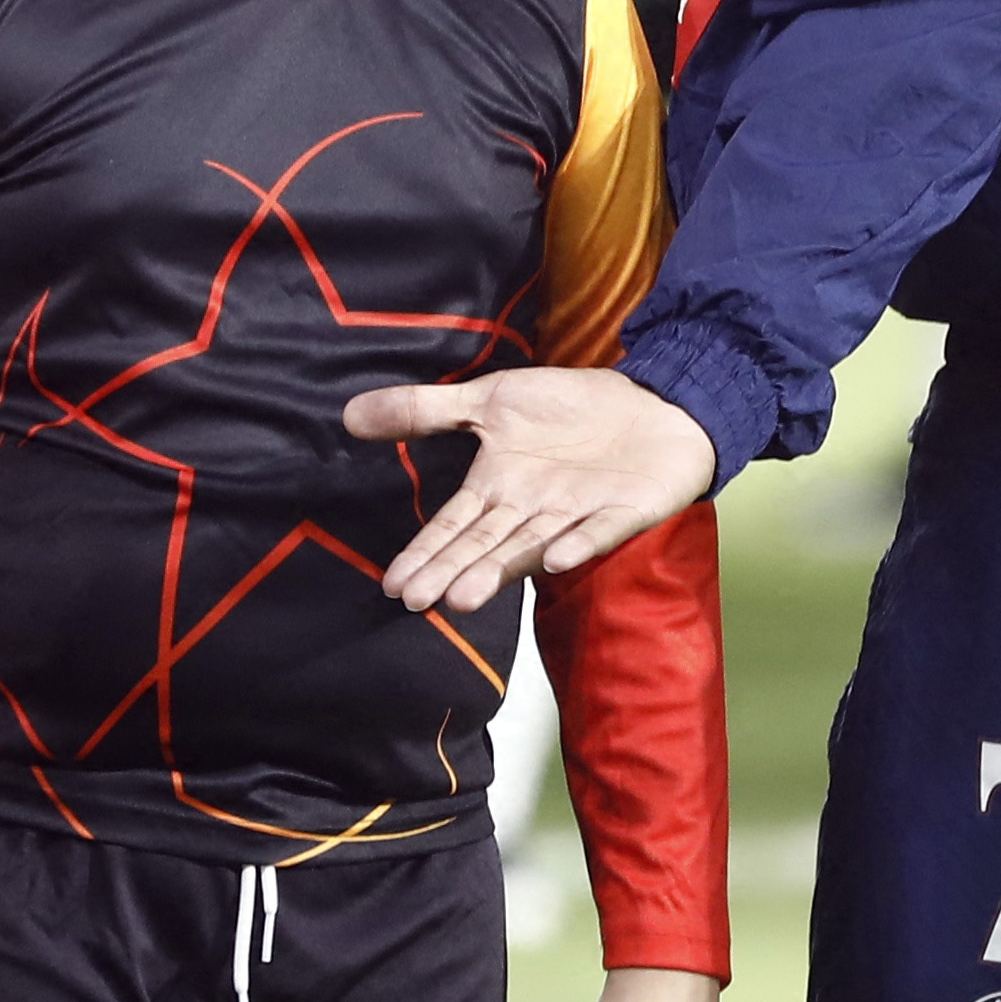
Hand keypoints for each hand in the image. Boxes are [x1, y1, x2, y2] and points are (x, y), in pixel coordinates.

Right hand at [349, 366, 721, 617]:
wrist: (651, 404)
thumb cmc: (568, 410)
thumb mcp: (491, 400)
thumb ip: (425, 410)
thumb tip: (348, 414)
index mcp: (497, 490)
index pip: (453, 527)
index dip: (425, 554)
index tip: (393, 585)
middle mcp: (531, 511)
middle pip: (485, 546)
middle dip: (453, 572)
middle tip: (421, 601)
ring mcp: (577, 514)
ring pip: (532, 547)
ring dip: (501, 570)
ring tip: (466, 596)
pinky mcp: (623, 511)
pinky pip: (598, 531)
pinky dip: (577, 544)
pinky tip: (556, 561)